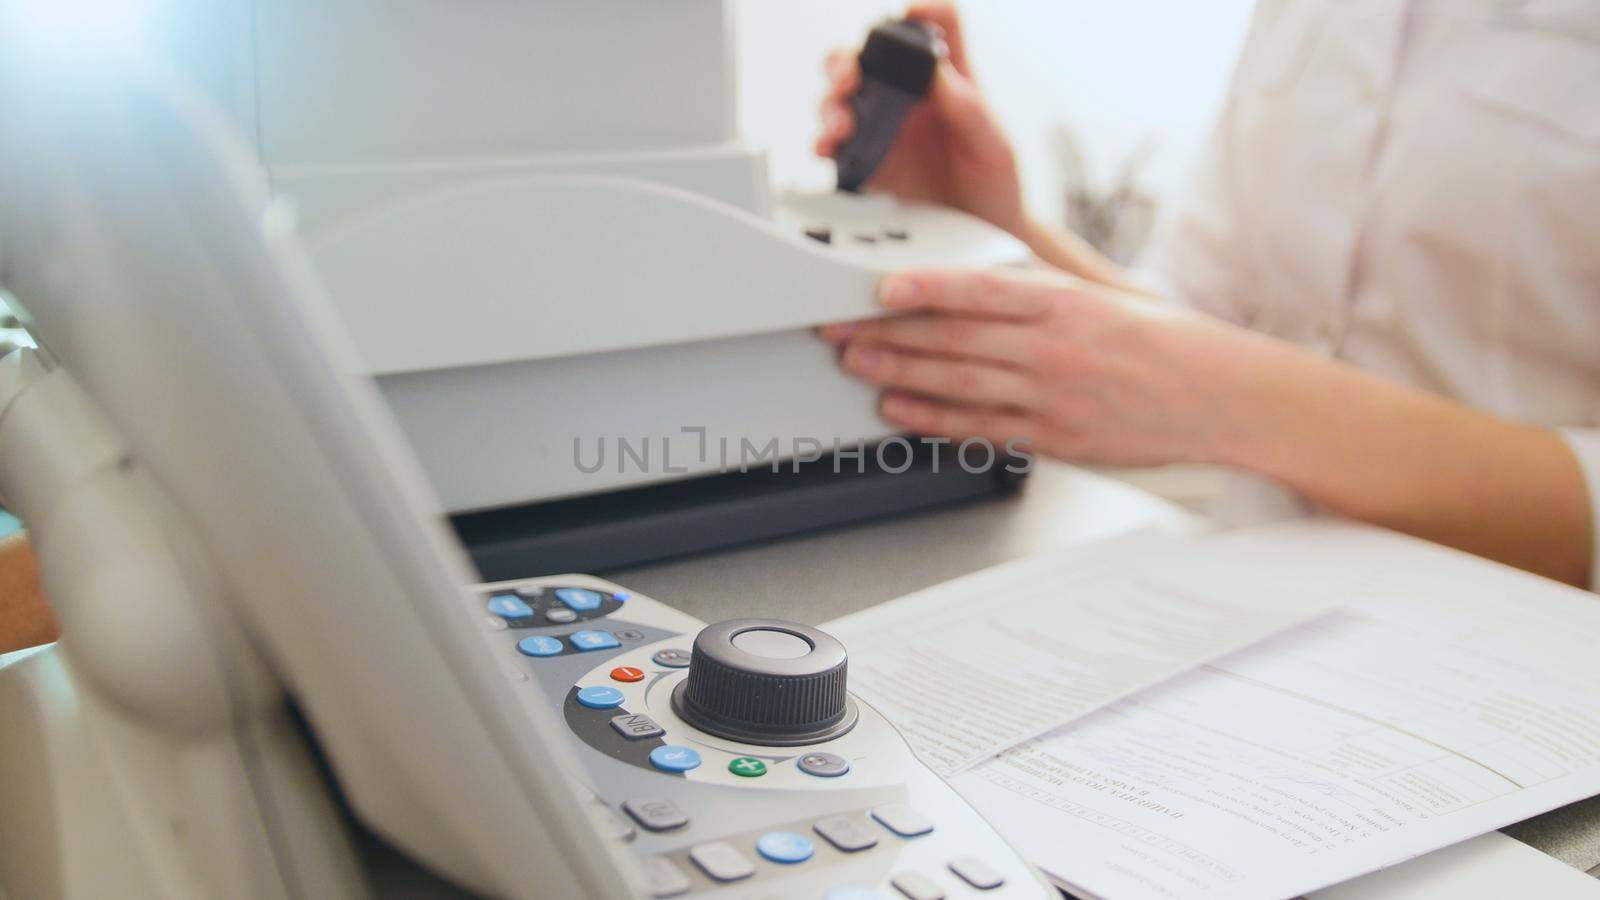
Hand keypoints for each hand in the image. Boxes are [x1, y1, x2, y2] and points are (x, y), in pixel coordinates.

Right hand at [815, 2, 1026, 235]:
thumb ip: (972, 110)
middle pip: (870, 58)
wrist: (986, 242)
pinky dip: (824, 144)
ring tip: (841, 125)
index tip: (908, 17)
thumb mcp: (996, 148)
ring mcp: (885, 132)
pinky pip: (836, 148)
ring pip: (843, 99)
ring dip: (832, 104)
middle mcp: (912, 101)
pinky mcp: (868, 167)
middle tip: (850, 78)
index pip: (938, 26)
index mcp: (950, 83)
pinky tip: (829, 149)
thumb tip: (939, 74)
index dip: (922, 12)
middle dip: (849, 60)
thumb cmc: (997, 190)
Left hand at [820, 268, 1283, 467]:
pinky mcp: (1058, 439)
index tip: (879, 289)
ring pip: (961, 384)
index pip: (980, 290)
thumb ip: (1038, 295)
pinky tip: (903, 413)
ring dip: (900, 376)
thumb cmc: (1166, 343)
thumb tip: (968, 288)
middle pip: (955, 339)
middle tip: (841, 328)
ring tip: (858, 366)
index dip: (923, 289)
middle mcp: (1057, 348)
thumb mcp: (1104, 296)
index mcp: (1068, 303)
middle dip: (889, 334)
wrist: (1224, 396)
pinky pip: (985, 429)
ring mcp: (1055, 397)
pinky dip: (937, 422)